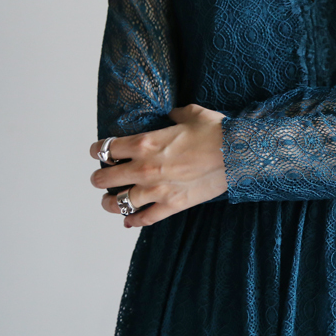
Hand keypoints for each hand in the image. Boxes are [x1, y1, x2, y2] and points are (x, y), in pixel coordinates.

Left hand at [89, 104, 228, 227]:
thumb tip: (172, 116)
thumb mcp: (192, 113)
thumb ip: (175, 115)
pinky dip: (134, 221)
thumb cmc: (216, 131)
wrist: (237, 154)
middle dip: (99, 177)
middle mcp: (145, 168)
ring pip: (120, 202)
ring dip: (110, 202)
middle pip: (106, 178)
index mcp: (145, 143)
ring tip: (108, 201)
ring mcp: (157, 190)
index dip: (98, 150)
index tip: (98, 152)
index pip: (108, 148)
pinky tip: (129, 221)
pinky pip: (145, 218)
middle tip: (99, 177)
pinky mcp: (172, 205)